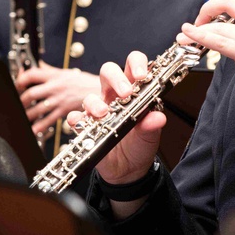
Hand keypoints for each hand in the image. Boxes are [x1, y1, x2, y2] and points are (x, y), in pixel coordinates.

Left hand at [16, 63, 100, 137]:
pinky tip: (34, 129)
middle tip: (18, 104)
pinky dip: (39, 126)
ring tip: (23, 117)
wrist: (101, 92)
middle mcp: (56, 87)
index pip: (32, 74)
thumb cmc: (85, 83)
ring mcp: (60, 100)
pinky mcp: (64, 110)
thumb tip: (37, 66)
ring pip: (37, 109)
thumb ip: (50, 70)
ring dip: (27, 114)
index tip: (17, 84)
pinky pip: (48, 120)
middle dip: (21, 100)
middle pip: (31, 93)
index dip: (20, 79)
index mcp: (55, 76)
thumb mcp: (66, 72)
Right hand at [68, 51, 165, 186]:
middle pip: (109, 72)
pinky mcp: (87, 126)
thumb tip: (158, 117)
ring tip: (104, 113)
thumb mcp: (151, 136)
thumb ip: (153, 125)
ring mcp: (100, 109)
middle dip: (116, 78)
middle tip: (126, 92)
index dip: (137, 64)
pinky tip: (82, 123)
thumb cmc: (141, 145)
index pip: (134, 65)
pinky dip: (76, 118)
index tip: (141, 76)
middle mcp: (115, 96)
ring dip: (95, 102)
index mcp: (135, 91)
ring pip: (91, 95)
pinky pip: (76, 117)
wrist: (129, 170)